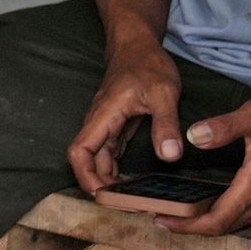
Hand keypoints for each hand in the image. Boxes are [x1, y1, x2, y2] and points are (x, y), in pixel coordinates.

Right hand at [67, 50, 189, 198]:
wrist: (138, 45)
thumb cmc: (147, 64)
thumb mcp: (163, 92)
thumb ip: (166, 124)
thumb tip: (170, 156)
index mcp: (104, 115)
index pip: (80, 151)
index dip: (86, 176)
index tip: (103, 194)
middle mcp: (99, 122)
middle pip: (87, 161)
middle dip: (100, 185)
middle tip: (125, 205)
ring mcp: (106, 125)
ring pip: (98, 159)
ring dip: (108, 180)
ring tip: (130, 198)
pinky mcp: (115, 126)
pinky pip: (109, 153)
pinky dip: (115, 169)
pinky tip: (130, 182)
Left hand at [164, 89, 250, 235]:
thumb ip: (225, 126)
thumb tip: (192, 137)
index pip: (217, 219)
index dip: (188, 225)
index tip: (162, 220)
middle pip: (225, 226)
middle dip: (192, 226)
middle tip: (162, 218)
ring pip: (237, 222)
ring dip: (208, 222)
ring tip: (181, 213)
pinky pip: (247, 214)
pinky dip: (224, 214)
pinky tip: (210, 202)